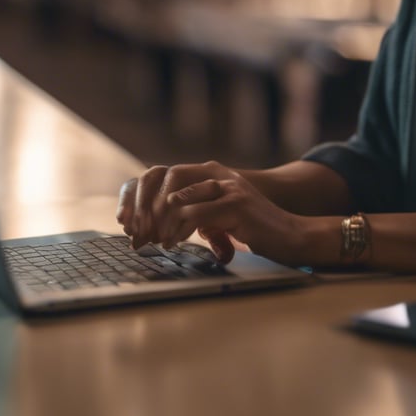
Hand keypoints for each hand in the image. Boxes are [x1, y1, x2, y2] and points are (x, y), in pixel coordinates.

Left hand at [116, 161, 305, 263]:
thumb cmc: (251, 229)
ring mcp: (227, 185)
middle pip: (164, 178)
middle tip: (136, 236)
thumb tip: (151, 228)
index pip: (161, 173)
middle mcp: (215, 172)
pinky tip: (173, 243)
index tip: (125, 223)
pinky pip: (196, 215)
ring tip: (154, 242)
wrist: (290, 235)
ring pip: (177, 197)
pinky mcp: (237, 204)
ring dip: (159, 222)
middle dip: (144, 208)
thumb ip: (190, 215)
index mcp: (207, 172)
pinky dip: (179, 230)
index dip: (138, 195)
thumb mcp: (215, 217)